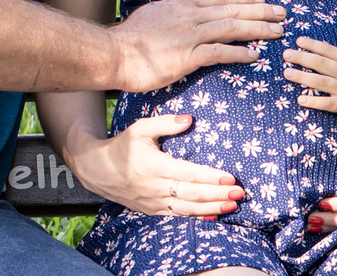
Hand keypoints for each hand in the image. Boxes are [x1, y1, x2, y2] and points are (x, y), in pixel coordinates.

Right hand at [68, 114, 244, 216]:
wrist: (97, 170)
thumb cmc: (123, 146)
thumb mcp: (140, 128)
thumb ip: (165, 123)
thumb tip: (189, 119)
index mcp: (154, 166)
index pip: (188, 174)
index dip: (210, 177)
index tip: (230, 178)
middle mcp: (154, 187)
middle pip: (192, 194)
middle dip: (218, 195)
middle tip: (239, 193)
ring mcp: (153, 202)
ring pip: (187, 208)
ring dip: (212, 208)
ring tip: (232, 206)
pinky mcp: (151, 210)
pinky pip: (177, 215)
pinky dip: (196, 217)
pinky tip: (213, 215)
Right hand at [113, 0, 284, 92]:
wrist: (115, 53)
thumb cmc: (130, 39)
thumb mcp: (154, 15)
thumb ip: (173, 14)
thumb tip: (182, 12)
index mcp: (183, 4)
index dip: (245, 0)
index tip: (263, 2)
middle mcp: (191, 15)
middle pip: (234, 9)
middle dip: (261, 11)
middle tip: (282, 13)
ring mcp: (191, 34)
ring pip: (233, 27)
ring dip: (258, 29)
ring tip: (277, 32)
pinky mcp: (189, 55)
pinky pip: (221, 52)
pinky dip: (240, 52)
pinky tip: (254, 55)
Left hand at [283, 35, 336, 128]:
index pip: (328, 50)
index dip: (312, 45)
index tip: (298, 41)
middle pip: (320, 63)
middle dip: (302, 57)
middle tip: (286, 54)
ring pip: (320, 81)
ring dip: (302, 77)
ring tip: (287, 73)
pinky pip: (327, 103)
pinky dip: (314, 101)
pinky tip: (301, 99)